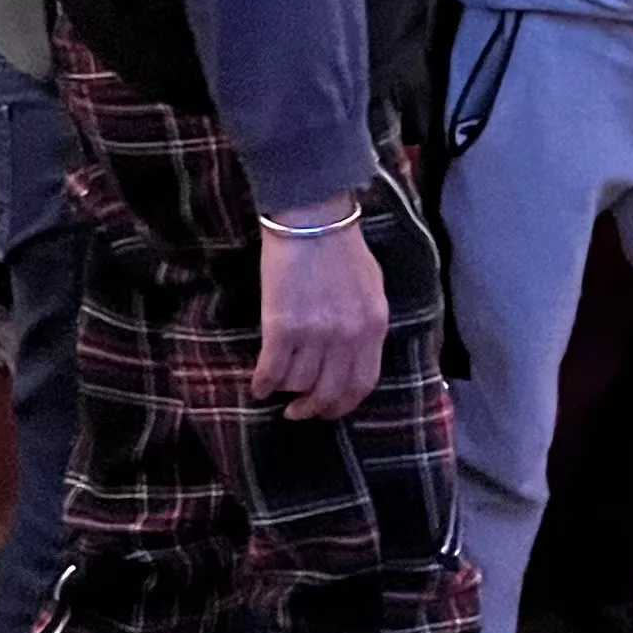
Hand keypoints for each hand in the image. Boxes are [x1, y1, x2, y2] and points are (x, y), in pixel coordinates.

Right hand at [251, 204, 387, 420]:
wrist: (312, 220)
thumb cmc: (342, 250)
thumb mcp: (372, 290)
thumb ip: (366, 325)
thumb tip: (354, 357)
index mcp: (374, 326)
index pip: (363, 383)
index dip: (343, 404)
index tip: (328, 409)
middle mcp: (348, 336)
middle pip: (330, 393)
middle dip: (312, 409)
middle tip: (299, 411)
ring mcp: (315, 334)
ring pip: (298, 385)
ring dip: (286, 391)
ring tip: (279, 385)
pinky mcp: (282, 327)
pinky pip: (271, 372)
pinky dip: (262, 384)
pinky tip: (259, 385)